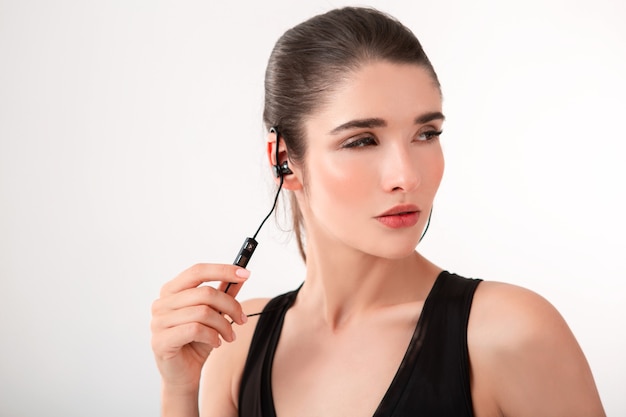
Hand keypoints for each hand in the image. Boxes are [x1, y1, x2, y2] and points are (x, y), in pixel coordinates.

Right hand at [150, 263, 249, 391]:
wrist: (183, 374)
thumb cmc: (196, 342)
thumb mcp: (214, 314)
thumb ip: (223, 294)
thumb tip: (240, 276)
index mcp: (171, 290)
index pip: (198, 271)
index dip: (223, 270)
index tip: (245, 273)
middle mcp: (162, 303)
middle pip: (205, 293)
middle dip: (231, 305)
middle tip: (242, 319)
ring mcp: (158, 322)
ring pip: (203, 312)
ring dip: (224, 325)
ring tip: (229, 336)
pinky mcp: (160, 340)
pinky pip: (195, 329)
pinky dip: (212, 336)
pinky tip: (216, 343)